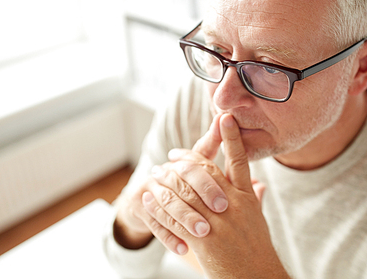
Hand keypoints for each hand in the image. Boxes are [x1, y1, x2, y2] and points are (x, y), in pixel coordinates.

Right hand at [112, 114, 228, 252]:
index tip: (229, 195)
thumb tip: (224, 118)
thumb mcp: (199, 169)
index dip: (214, 174)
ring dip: (186, 219)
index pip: (199, 160)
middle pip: (184, 178)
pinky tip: (183, 249)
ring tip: (203, 233)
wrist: (146, 200)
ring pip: (169, 202)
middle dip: (203, 194)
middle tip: (221, 210)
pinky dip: (169, 237)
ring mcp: (150, 187)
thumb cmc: (182, 186)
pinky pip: (154, 222)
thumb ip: (213, 147)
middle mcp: (165, 170)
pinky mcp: (138, 204)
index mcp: (183, 161)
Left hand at [144, 114, 287, 277]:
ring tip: (156, 173)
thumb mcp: (259, 221)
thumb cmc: (257, 251)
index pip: (240, 161)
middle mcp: (234, 206)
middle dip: (185, 159)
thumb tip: (260, 184)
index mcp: (248, 198)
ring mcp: (219, 222)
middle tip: (171, 154)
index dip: (232, 137)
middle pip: (205, 172)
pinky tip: (152, 198)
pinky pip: (176, 218)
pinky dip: (161, 206)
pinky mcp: (204, 241)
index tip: (224, 117)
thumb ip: (256, 200)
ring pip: (186, 192)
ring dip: (167, 180)